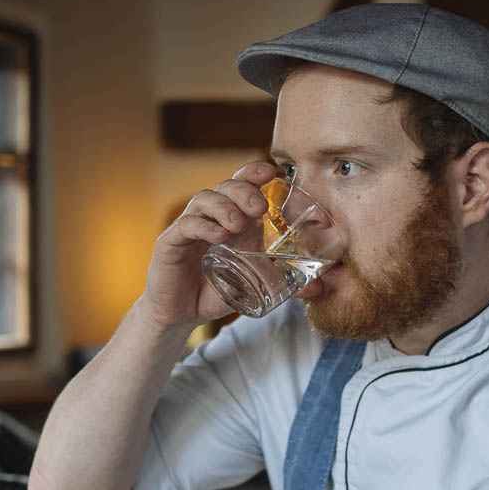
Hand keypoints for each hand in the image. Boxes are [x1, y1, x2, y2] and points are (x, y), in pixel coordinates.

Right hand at [142, 161, 277, 328]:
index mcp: (231, 218)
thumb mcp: (255, 284)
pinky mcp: (170, 242)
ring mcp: (189, 227)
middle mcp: (210, 217)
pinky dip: (203, 225)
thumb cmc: (216, 292)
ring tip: (238, 225)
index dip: (254, 174)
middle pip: (224, 187)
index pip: (241, 184)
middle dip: (243, 191)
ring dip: (224, 207)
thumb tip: (318, 287)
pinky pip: (186, 225)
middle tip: (259, 208)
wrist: (182, 315)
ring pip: (203, 200)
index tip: (272, 173)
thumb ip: (284, 282)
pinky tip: (219, 235)